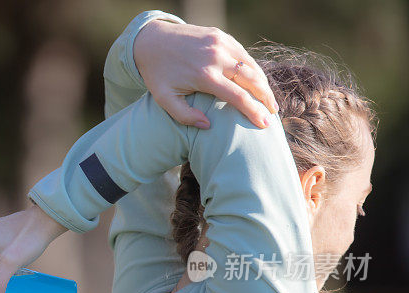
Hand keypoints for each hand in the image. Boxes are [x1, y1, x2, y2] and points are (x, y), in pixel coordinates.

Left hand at [134, 19, 277, 128]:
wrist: (150, 40)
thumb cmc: (157, 74)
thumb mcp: (164, 98)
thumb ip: (185, 115)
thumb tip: (208, 125)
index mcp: (204, 75)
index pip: (238, 96)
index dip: (254, 111)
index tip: (264, 125)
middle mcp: (216, 57)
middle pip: (252, 79)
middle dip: (266, 98)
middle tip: (273, 113)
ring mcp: (220, 43)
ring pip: (251, 65)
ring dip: (263, 83)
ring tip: (268, 100)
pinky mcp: (221, 35)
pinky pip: (243, 54)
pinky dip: (253, 69)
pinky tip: (257, 82)